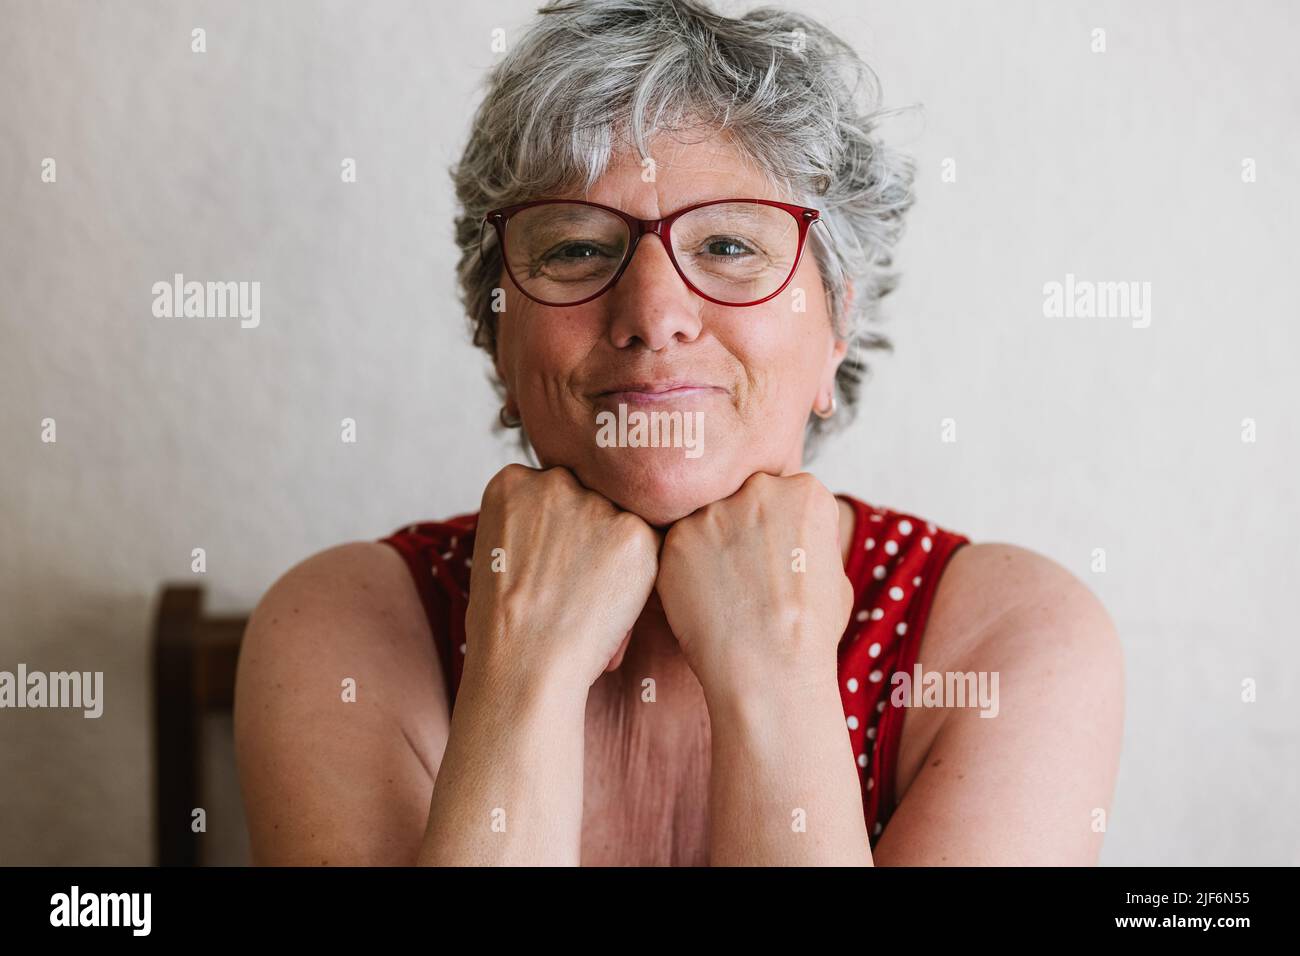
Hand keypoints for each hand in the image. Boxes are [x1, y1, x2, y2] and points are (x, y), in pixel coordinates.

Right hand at [465, 464, 660, 693]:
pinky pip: (650, 546)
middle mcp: (554, 480)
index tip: (552, 562)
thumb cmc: (507, 622)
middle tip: (575, 585)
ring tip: (591, 601)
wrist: (525, 664)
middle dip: (591, 536)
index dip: (559, 529)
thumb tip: (575, 517)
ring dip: (617, 556)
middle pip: (590, 498)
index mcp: (512, 482)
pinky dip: (640, 578)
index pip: (553, 490)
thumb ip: (535, 519)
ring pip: (621, 521)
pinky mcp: (635, 533)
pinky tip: (612, 606)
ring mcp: (596, 504)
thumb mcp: (500, 550)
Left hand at [655, 472, 853, 700]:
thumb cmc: (811, 631)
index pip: (785, 494)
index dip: (779, 529)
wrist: (770, 670)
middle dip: (744, 528)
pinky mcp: (677, 538)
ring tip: (725, 592)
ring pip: (708, 519)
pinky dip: (685, 569)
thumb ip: (808, 539)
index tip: (776, 558)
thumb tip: (792, 537)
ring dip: (712, 546)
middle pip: (744, 498)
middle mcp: (760, 489)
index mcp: (806, 492)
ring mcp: (714, 511)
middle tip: (746, 574)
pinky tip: (702, 599)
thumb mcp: (835, 574)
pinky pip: (679, 546)